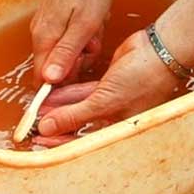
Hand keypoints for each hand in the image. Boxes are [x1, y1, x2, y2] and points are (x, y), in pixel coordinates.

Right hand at [30, 0, 112, 83]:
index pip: (44, 78)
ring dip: (87, 43)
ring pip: (67, 49)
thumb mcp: (85, 25)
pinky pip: (71, 35)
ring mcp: (47, 23)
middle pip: (58, 66)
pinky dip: (87, 31)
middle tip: (95, 40)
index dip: (65, 81)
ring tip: (97, 24)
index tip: (83, 67)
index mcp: (45, 38)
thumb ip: (66, 54)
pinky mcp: (56, 15)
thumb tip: (48, 80)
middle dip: (80, 59)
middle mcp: (40, 33)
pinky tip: (95, 17)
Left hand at [34, 30, 179, 144]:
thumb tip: (47, 128)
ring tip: (38, 106)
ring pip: (80, 106)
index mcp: (118, 130)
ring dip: (60, 106)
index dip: (60, 142)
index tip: (39, 141)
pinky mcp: (110, 83)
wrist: (159, 51)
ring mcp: (112, 99)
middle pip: (79, 124)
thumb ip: (75, 115)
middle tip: (33, 123)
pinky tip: (53, 92)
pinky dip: (70, 92)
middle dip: (57, 122)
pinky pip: (85, 91)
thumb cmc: (142, 80)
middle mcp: (115, 117)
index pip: (84, 142)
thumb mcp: (104, 101)